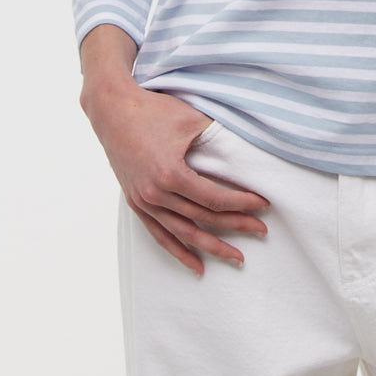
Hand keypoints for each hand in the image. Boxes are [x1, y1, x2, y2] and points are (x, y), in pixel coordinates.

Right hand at [82, 79, 270, 274]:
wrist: (113, 110)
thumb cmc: (154, 110)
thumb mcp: (190, 119)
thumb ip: (217, 138)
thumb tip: (246, 150)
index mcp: (171, 174)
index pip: (215, 198)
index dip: (242, 203)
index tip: (263, 205)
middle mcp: (156, 194)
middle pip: (203, 218)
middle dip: (236, 225)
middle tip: (261, 231)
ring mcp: (144, 201)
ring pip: (183, 233)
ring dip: (211, 247)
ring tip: (237, 257)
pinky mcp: (136, 203)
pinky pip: (160, 234)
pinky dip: (179, 251)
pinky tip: (197, 266)